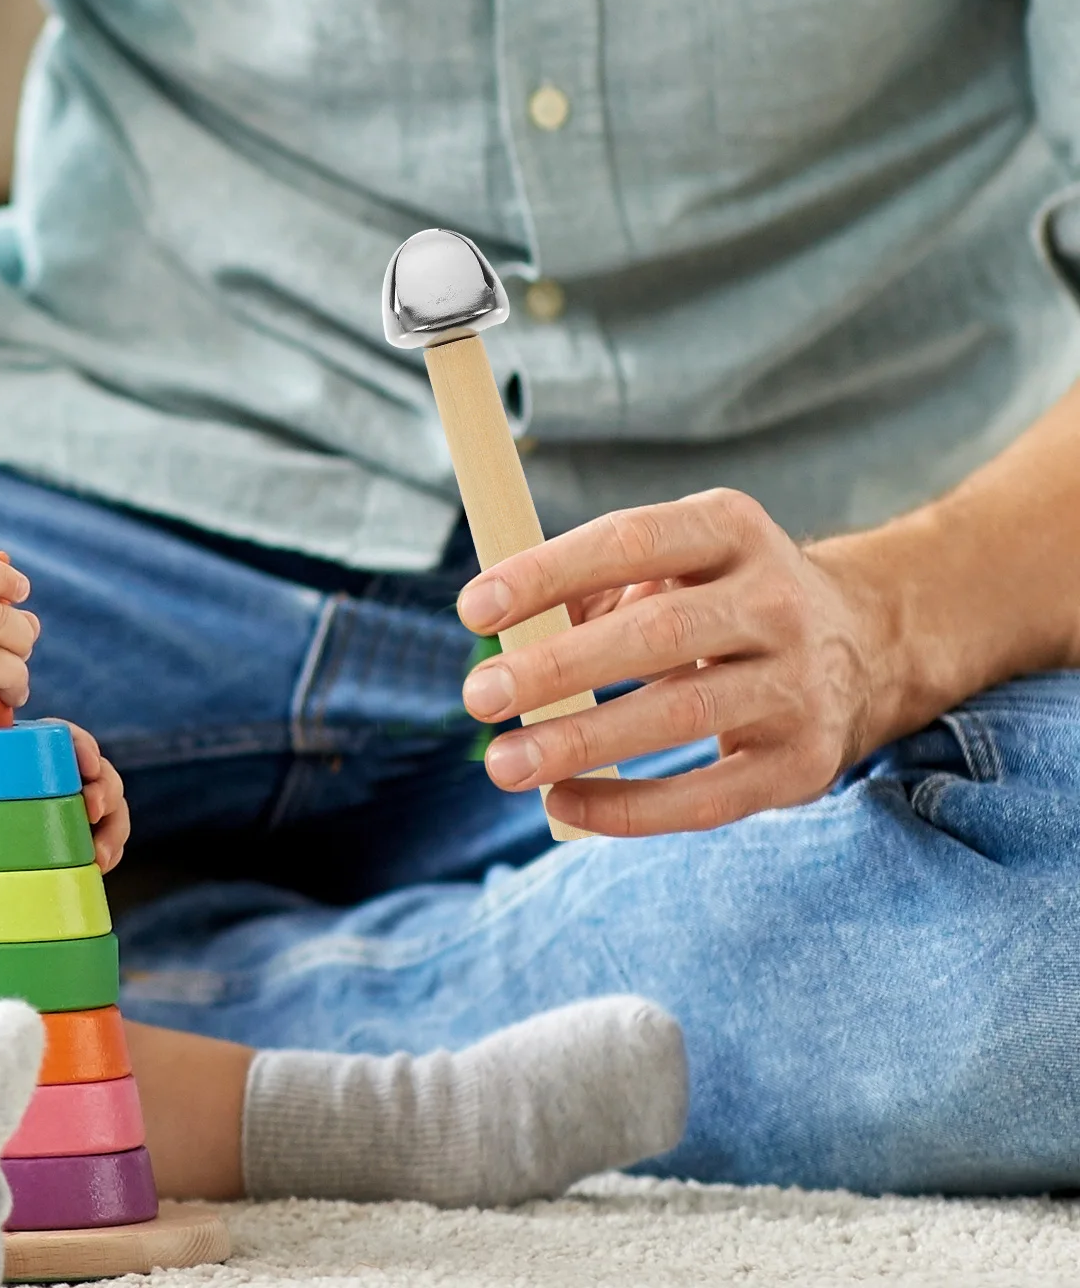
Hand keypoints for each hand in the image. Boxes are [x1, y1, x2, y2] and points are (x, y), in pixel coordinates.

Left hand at [0, 719, 129, 870]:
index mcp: (29, 748)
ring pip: (107, 805)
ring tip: (100, 854)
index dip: (82, 747)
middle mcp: (55, 774)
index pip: (66, 738)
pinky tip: (100, 868)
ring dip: (112, 826)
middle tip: (91, 808)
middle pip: (97, 771)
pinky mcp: (71, 835)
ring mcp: (67, 806)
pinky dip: (107, 849)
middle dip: (105, 788)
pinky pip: (102, 836)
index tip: (83, 763)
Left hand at [457, 488, 882, 835]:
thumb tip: (507, 638)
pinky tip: (563, 803)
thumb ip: (592, 590)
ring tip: (505, 764)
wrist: (865, 646)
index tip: (472, 610)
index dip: (547, 572)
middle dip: (557, 667)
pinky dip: (629, 807)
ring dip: (581, 743)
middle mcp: (776, 599)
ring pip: (680, 713)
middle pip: (657, 632)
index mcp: (731, 529)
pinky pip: (707, 796)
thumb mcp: (673, 566)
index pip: (630, 539)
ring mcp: (798, 682)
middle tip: (479, 696)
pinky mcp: (803, 761)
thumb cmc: (723, 599)